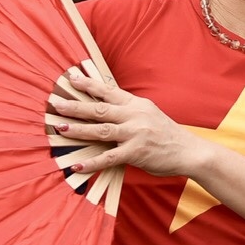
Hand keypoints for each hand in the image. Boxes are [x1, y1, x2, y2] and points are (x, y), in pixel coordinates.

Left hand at [46, 66, 205, 177]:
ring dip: (78, 129)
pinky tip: (77, 165)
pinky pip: (109, 157)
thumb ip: (128, 110)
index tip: (70, 79)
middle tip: (55, 103)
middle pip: (99, 109)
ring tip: (60, 128)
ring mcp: (135, 133)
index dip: (88, 85)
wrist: (189, 150)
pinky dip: (92, 162)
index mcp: (136, 104)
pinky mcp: (136, 152)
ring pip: (101, 130)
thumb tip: (103, 106)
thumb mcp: (149, 114)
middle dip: (75, 106)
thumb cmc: (166, 134)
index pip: (108, 91)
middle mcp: (134, 115)